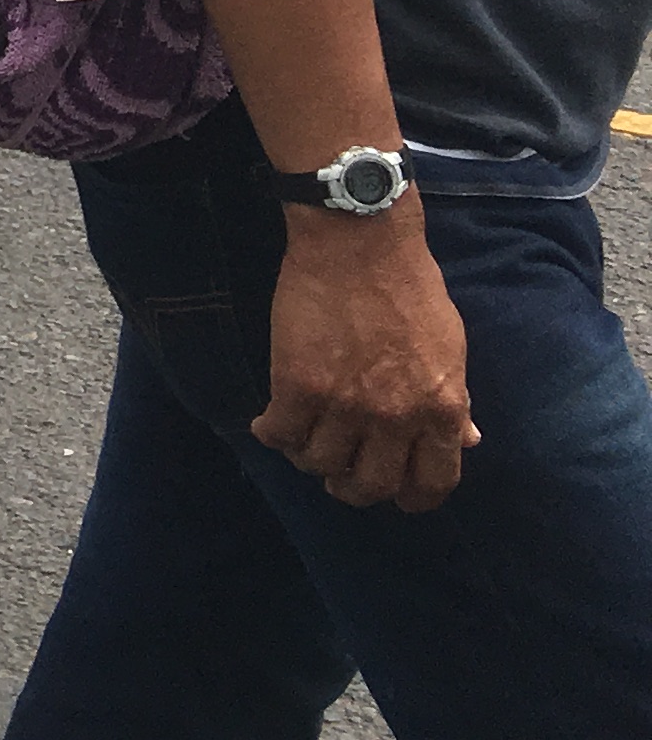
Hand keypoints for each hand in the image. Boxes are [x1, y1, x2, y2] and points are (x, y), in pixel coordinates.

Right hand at [251, 210, 477, 510]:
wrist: (360, 242)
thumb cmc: (410, 288)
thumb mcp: (450, 348)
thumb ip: (455, 401)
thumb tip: (468, 440)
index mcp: (441, 410)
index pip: (433, 483)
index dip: (411, 497)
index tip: (394, 492)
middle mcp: (396, 417)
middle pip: (370, 485)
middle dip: (352, 488)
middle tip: (339, 474)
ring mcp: (345, 404)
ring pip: (320, 464)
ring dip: (310, 458)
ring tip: (303, 439)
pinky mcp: (298, 385)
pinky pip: (280, 434)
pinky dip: (272, 434)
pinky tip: (271, 422)